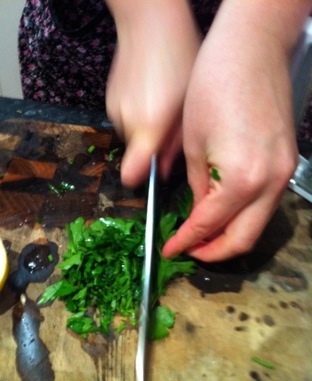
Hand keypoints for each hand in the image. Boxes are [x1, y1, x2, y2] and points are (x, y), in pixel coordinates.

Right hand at [106, 1, 200, 186]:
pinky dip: (137, 115)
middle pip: (138, 154)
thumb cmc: (180, 56)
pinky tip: (149, 93)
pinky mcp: (109, 100)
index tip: (153, 178)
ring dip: (146, 130)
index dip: (142, 180)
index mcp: (150, 124)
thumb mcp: (190, 104)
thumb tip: (168, 169)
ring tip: (162, 103)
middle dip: (154, 148)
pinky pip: (125, 119)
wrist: (149, 21)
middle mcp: (127, 121)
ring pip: (132, 136)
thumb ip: (178, 143)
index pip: (133, 172)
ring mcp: (115, 110)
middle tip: (172, 126)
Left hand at [162, 11, 298, 261]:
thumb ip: (199, 188)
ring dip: (229, 235)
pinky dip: (243, 215)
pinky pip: (265, 203)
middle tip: (189, 251)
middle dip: (213, 252)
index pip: (208, 226)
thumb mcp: (194, 145)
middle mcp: (270, 183)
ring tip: (203, 235)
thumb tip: (200, 213)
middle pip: (243, 239)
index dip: (186, 242)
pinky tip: (224, 210)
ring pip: (257, 224)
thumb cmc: (215, 86)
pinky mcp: (286, 162)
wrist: (250, 50)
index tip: (171, 250)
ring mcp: (283, 173)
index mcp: (242, 180)